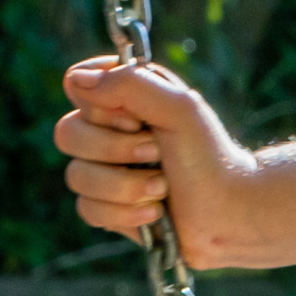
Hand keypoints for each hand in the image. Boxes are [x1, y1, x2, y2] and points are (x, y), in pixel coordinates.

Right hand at [53, 57, 264, 268]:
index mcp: (124, 97)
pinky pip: (87, 209)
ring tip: (161, 189)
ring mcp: (104, 170)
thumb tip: (79, 80)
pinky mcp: (107, 207)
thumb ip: (131, 84)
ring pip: (76, 176)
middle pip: (67, 133)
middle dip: (117, 149)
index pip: (77, 84)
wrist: (229, 213)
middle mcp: (108, 130)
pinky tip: (153, 214)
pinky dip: (124, 213)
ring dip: (125, 186)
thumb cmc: (209, 157)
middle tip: (157, 155)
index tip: (138, 118)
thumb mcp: (178, 107)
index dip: (101, 106)